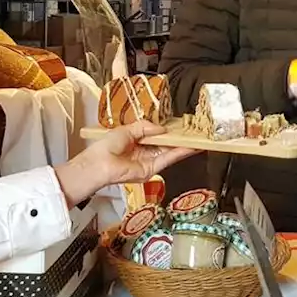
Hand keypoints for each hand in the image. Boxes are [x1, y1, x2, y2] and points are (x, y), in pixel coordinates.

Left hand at [55, 120, 197, 206]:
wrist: (98, 164)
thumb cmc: (106, 146)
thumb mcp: (127, 130)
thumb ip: (145, 127)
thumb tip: (162, 128)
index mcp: (137, 142)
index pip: (157, 137)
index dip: (169, 131)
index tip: (182, 126)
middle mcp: (144, 153)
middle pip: (166, 145)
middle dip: (180, 138)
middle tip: (196, 132)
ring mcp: (148, 163)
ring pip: (170, 152)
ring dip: (184, 146)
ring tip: (199, 138)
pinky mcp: (150, 170)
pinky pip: (167, 160)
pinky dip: (179, 153)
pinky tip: (190, 146)